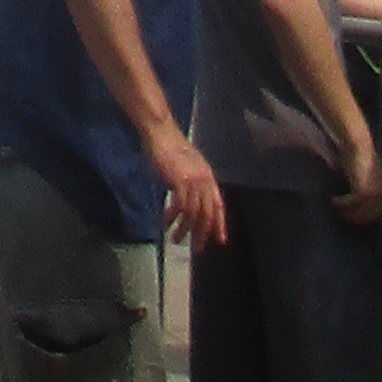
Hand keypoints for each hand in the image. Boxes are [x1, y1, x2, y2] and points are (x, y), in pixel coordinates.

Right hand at [149, 128, 227, 250]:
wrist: (161, 132)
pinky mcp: (180, 182)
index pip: (218, 206)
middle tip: (196, 248)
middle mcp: (204, 181)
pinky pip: (179, 207)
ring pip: (193, 214)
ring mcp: (193, 182)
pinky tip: (165, 223)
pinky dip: (172, 218)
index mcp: (208, 177)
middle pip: (207, 214)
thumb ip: (193, 181)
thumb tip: (191, 200)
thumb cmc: (170, 146)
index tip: (220, 241)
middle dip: (201, 234)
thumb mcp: (188, 165)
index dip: (220, 225)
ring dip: (184, 230)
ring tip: (176, 239)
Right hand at [333, 138, 381, 226]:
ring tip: (335, 211)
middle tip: (342, 217)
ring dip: (347, 213)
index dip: (364, 215)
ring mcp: (375, 193)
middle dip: (355, 218)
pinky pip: (351, 203)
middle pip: (370, 215)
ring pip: (361, 212)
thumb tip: (355, 200)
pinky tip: (333, 201)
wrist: (358, 143)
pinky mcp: (364, 191)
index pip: (377, 210)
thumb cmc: (359, 154)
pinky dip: (341, 204)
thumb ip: (363, 185)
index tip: (351, 216)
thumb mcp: (364, 173)